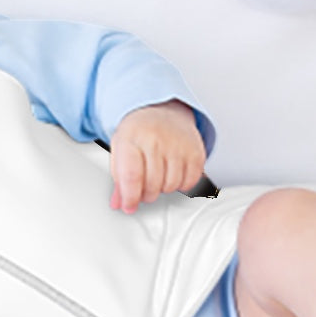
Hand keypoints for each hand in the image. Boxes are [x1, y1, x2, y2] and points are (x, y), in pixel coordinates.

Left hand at [109, 99, 206, 213]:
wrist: (161, 110)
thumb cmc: (139, 133)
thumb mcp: (121, 150)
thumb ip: (119, 179)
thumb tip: (120, 204)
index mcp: (131, 138)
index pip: (131, 176)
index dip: (130, 197)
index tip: (129, 206)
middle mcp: (155, 139)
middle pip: (152, 185)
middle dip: (146, 194)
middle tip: (144, 187)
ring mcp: (178, 144)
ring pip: (171, 186)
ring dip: (163, 189)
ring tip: (159, 176)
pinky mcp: (195, 151)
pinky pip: (189, 182)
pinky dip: (181, 185)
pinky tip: (173, 173)